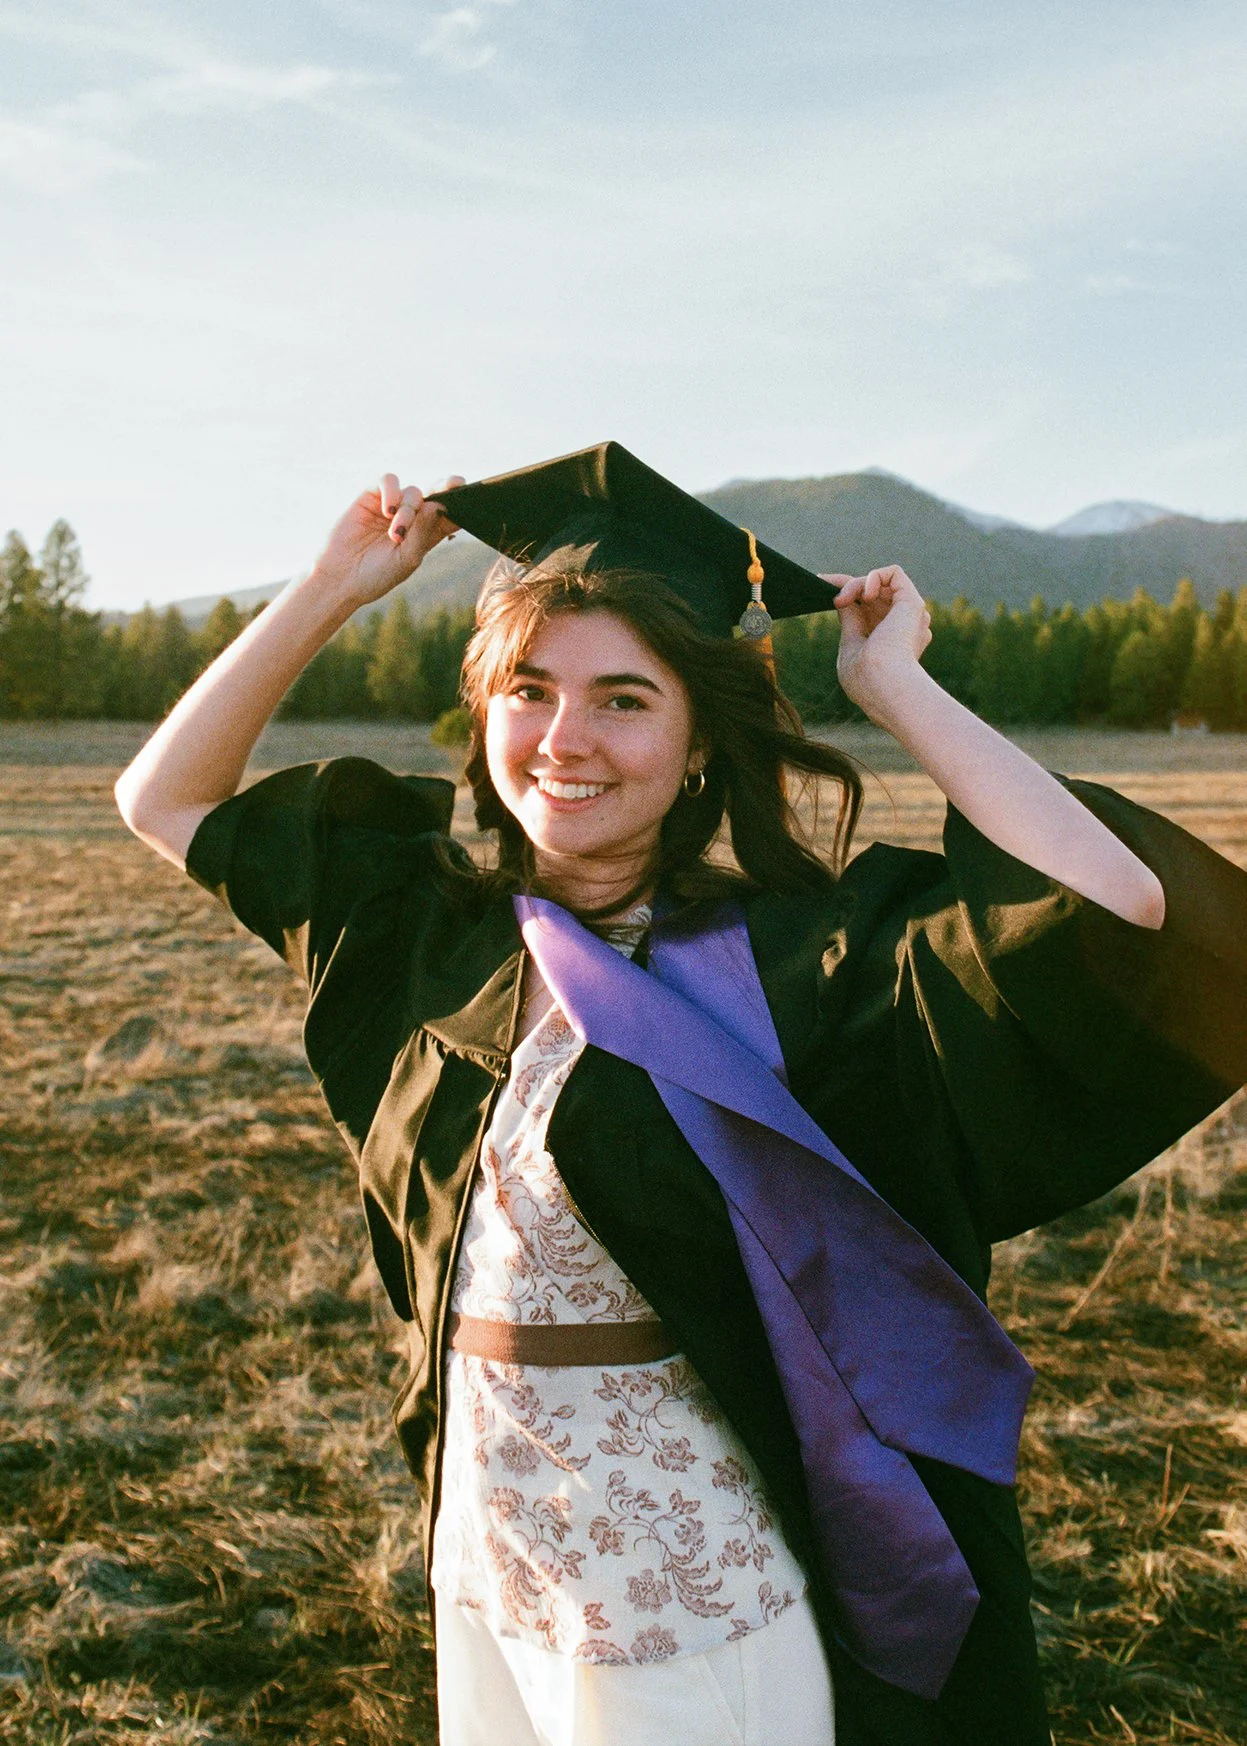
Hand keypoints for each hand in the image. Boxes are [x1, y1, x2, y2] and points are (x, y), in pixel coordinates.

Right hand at [310, 472, 464, 606]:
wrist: (342, 578)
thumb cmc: (376, 574)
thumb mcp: (406, 559)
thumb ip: (422, 533)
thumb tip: (436, 506)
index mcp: (427, 533)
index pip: (450, 514)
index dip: (462, 505)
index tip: (473, 499)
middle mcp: (413, 516)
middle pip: (437, 494)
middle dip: (448, 487)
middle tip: (456, 483)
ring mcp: (393, 505)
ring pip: (413, 492)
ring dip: (409, 509)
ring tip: (396, 533)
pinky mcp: (372, 496)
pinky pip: (388, 481)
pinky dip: (392, 492)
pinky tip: (387, 511)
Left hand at [819, 565, 931, 721]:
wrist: (884, 684)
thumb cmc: (865, 678)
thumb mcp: (851, 645)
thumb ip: (851, 622)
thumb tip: (843, 601)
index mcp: (888, 640)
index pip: (867, 608)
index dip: (847, 593)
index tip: (822, 583)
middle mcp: (901, 626)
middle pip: (872, 594)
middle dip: (848, 588)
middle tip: (833, 598)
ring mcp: (908, 615)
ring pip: (879, 583)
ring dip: (856, 585)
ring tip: (845, 600)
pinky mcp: (912, 603)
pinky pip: (894, 573)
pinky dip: (874, 576)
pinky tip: (865, 593)